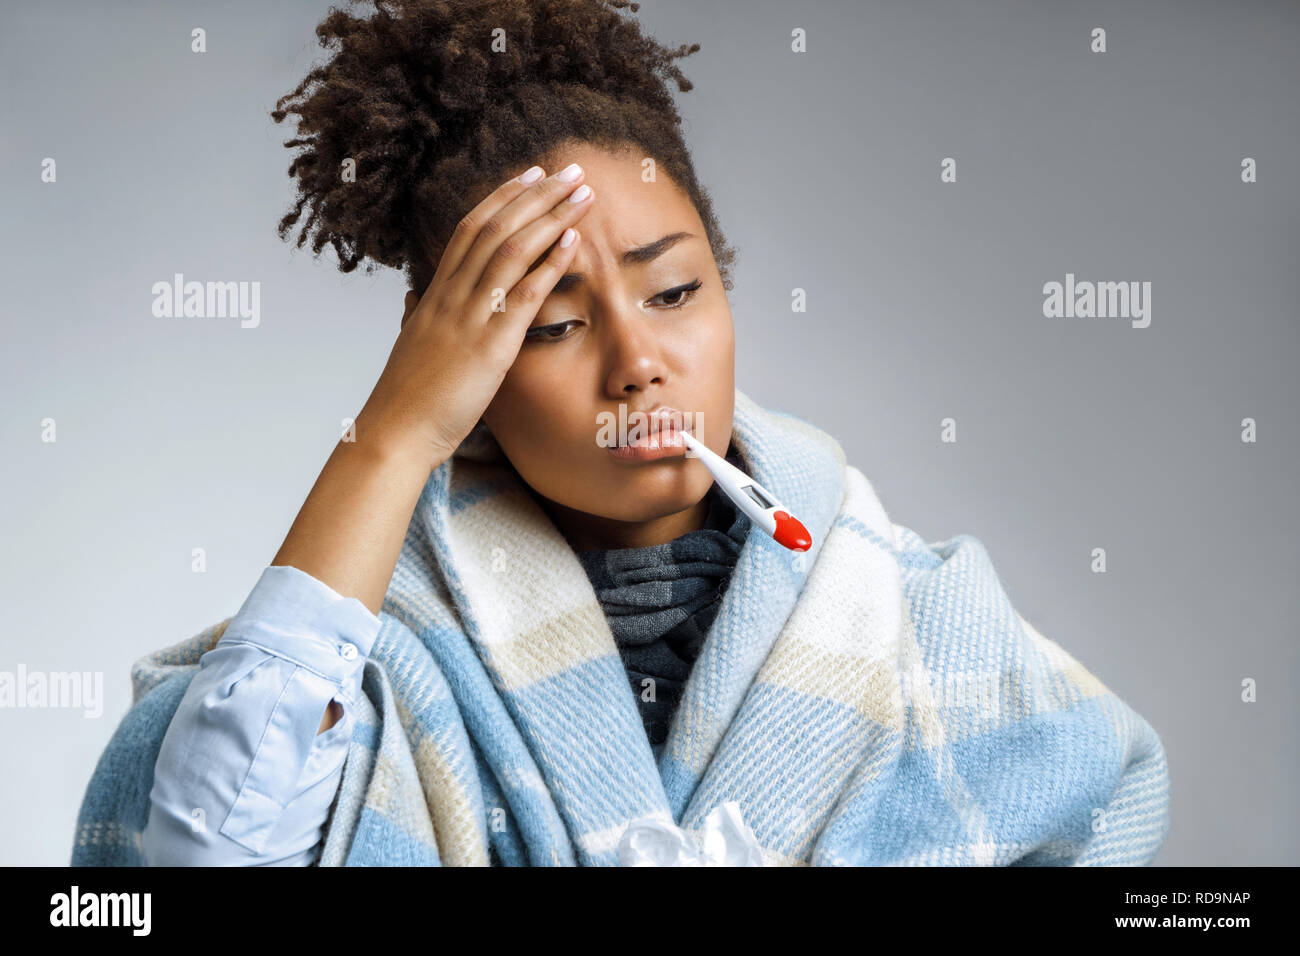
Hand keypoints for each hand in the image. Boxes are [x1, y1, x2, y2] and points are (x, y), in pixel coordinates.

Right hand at [359, 162, 593, 466]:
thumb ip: (415, 316)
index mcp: (435, 294)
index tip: (531, 175)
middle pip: (495, 227)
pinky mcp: (489, 345)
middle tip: (569, 170)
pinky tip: (573, 241)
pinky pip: (522, 293)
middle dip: (536, 194)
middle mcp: (451, 296)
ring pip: (511, 249)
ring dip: (551, 216)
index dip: (502, 198)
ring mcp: (469, 317)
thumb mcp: (410, 345)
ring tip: (582, 194)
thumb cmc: (406, 398)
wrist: (395, 432)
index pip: (469, 230)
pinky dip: (549, 263)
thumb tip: (413, 297)